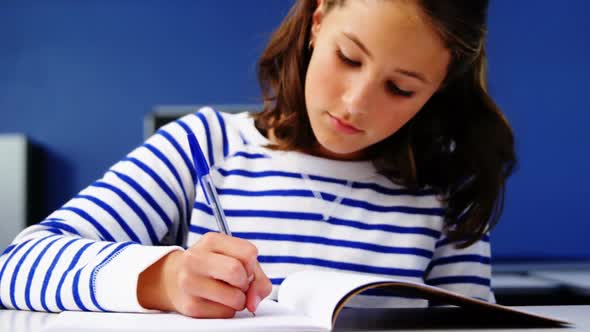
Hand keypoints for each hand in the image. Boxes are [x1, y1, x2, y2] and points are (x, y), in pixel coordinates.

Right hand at [137, 232, 271, 317]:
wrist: (173, 279)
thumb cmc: (211, 266)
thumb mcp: (233, 258)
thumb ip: (257, 276)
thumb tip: (254, 301)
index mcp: (211, 240)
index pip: (248, 253)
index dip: (252, 265)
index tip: (244, 268)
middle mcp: (195, 258)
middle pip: (237, 272)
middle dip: (245, 283)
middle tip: (238, 283)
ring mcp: (190, 283)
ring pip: (234, 298)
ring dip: (239, 300)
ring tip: (228, 293)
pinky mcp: (190, 306)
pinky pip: (225, 314)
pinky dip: (228, 310)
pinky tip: (217, 301)